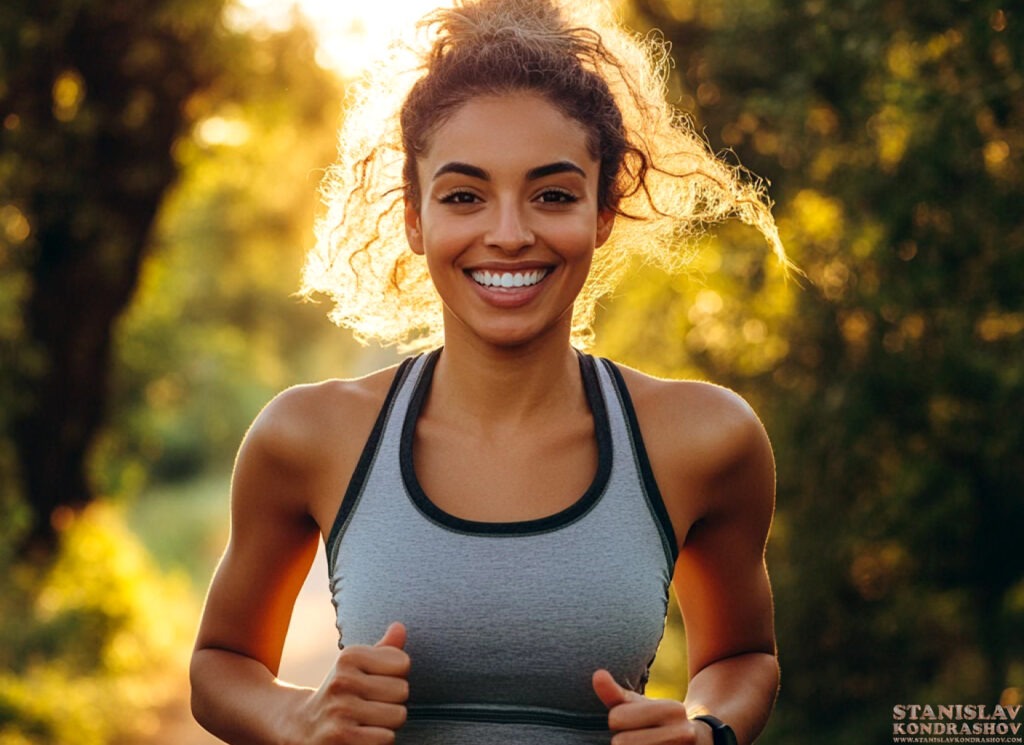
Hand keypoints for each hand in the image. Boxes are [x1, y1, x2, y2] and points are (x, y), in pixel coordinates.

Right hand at [294, 622, 410, 743]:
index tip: (374, 684)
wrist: (301, 727)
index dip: (395, 677)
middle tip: (369, 706)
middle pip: (403, 690)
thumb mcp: (356, 667)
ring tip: (366, 722)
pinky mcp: (341, 737)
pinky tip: (361, 737)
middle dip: (392, 702)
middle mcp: (342, 680)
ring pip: (398, 715)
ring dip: (387, 723)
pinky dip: (379, 740)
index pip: (402, 662)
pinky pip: (386, 738)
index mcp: (349, 656)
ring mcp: (341, 709)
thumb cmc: (340, 694)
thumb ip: (384, 650)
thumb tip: (400, 626)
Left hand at [592, 669, 709, 744]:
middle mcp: (682, 733)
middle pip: (621, 743)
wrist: (698, 742)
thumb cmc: (659, 721)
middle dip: (622, 740)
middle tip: (639, 737)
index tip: (633, 722)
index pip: (616, 718)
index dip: (617, 721)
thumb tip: (597, 675)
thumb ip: (616, 694)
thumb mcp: (641, 705)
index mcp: (672, 709)